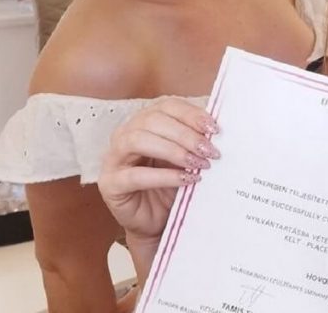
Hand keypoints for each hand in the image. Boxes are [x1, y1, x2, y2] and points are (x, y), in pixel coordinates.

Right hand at [98, 98, 219, 244]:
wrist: (157, 222)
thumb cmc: (173, 185)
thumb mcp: (188, 158)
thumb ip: (197, 141)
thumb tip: (218, 128)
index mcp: (145, 121)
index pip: (166, 105)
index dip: (191, 114)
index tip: (214, 128)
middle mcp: (125, 134)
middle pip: (152, 121)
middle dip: (186, 135)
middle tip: (210, 151)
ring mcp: (113, 159)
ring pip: (138, 141)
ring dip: (174, 151)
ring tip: (198, 164)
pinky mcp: (110, 184)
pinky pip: (135, 175)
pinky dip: (164, 176)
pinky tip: (186, 180)